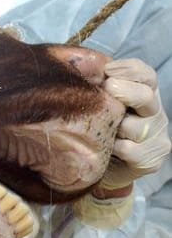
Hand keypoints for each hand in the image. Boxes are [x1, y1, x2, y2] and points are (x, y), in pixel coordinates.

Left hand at [98, 58, 170, 193]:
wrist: (103, 169)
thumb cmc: (99, 130)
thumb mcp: (98, 105)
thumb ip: (96, 86)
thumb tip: (81, 68)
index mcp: (144, 94)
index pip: (146, 75)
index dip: (129, 69)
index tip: (107, 71)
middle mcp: (155, 113)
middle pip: (146, 96)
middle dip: (124, 91)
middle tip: (106, 89)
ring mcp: (156, 137)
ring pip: (135, 125)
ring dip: (114, 126)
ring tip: (100, 129)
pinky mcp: (150, 160)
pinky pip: (129, 149)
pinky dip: (114, 148)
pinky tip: (105, 148)